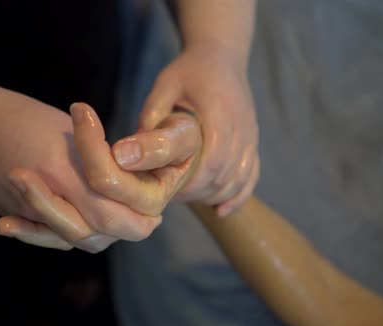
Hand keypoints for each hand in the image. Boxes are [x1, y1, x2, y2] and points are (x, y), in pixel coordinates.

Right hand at [0, 86, 161, 252]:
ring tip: (129, 222)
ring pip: (78, 239)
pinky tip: (91, 227)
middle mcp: (49, 199)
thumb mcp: (64, 132)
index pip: (112, 214)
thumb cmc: (16, 118)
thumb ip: (94, 162)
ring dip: (105, 233)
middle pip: (99, 233)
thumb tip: (125, 179)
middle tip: (150, 219)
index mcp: (65, 174)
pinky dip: (76, 234)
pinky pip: (52, 236)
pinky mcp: (17, 217)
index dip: (139, 217)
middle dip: (128, 229)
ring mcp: (31, 213)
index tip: (155, 209)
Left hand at [114, 44, 259, 216]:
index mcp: (220, 112)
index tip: (168, 188)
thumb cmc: (188, 71)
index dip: (191, 180)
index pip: (213, 158)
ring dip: (213, 195)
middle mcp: (241, 127)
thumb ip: (152, 117)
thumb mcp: (165, 86)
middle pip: (225, 174)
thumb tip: (129, 154)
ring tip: (186, 197)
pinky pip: (252, 176)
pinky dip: (237, 196)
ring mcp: (251, 136)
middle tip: (169, 196)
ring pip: (238, 180)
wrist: (222, 56)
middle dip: (197, 191)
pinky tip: (220, 211)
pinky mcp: (254, 143)